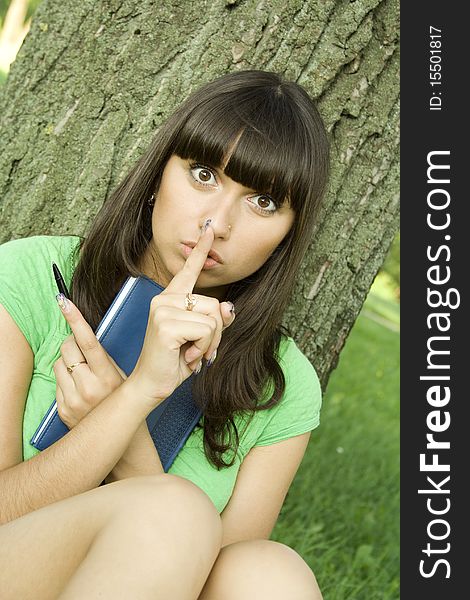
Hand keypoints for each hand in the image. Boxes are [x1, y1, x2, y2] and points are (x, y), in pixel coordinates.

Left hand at [54, 303, 126, 428]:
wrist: (115, 433)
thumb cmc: (120, 398)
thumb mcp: (119, 375)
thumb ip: (103, 358)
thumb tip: (83, 335)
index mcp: (108, 376)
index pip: (88, 342)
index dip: (75, 319)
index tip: (64, 302)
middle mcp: (90, 387)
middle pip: (68, 348)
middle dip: (71, 344)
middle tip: (81, 350)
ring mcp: (74, 399)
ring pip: (58, 364)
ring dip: (66, 363)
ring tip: (81, 373)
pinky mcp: (63, 408)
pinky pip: (56, 382)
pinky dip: (64, 380)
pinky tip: (77, 388)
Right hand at [128, 224, 235, 408]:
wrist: (153, 385)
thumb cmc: (175, 362)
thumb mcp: (201, 339)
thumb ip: (216, 321)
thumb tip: (229, 307)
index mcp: (171, 299)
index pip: (188, 271)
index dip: (200, 250)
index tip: (208, 229)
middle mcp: (164, 299)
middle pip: (214, 304)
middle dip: (216, 333)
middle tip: (199, 350)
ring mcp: (163, 309)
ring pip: (213, 318)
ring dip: (210, 342)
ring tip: (192, 354)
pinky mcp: (165, 324)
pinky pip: (206, 330)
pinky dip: (204, 348)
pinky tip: (187, 357)